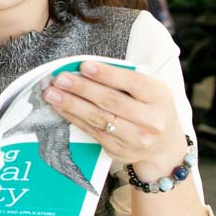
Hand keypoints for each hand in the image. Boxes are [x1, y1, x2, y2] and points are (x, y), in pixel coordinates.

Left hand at [43, 60, 187, 177]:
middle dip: (82, 88)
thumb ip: (124, 80)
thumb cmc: (150, 109)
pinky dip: (73, 117)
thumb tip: (85, 69)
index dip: (106, 74)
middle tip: (60, 79)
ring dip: (71, 104)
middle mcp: (151, 120)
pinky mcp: (119, 149)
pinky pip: (92, 131)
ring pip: (98, 118)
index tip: (84, 66)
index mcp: (160, 97)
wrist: (164, 147)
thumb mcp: (149, 90)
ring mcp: (135, 138)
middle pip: (111, 101)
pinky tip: (60, 107)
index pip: (132, 82)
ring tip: (52, 93)